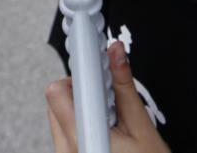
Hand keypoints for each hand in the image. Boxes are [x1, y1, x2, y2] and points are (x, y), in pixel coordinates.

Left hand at [47, 42, 170, 152]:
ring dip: (80, 112)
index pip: (57, 93)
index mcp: (81, 139)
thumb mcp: (142, 128)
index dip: (79, 76)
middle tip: (109, 100)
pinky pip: (64, 137)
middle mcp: (66, 151)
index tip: (97, 70)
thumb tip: (116, 53)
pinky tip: (106, 137)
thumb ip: (125, 87)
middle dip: (80, 93)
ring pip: (58, 121)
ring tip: (110, 122)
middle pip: (54, 104)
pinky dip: (81, 128)